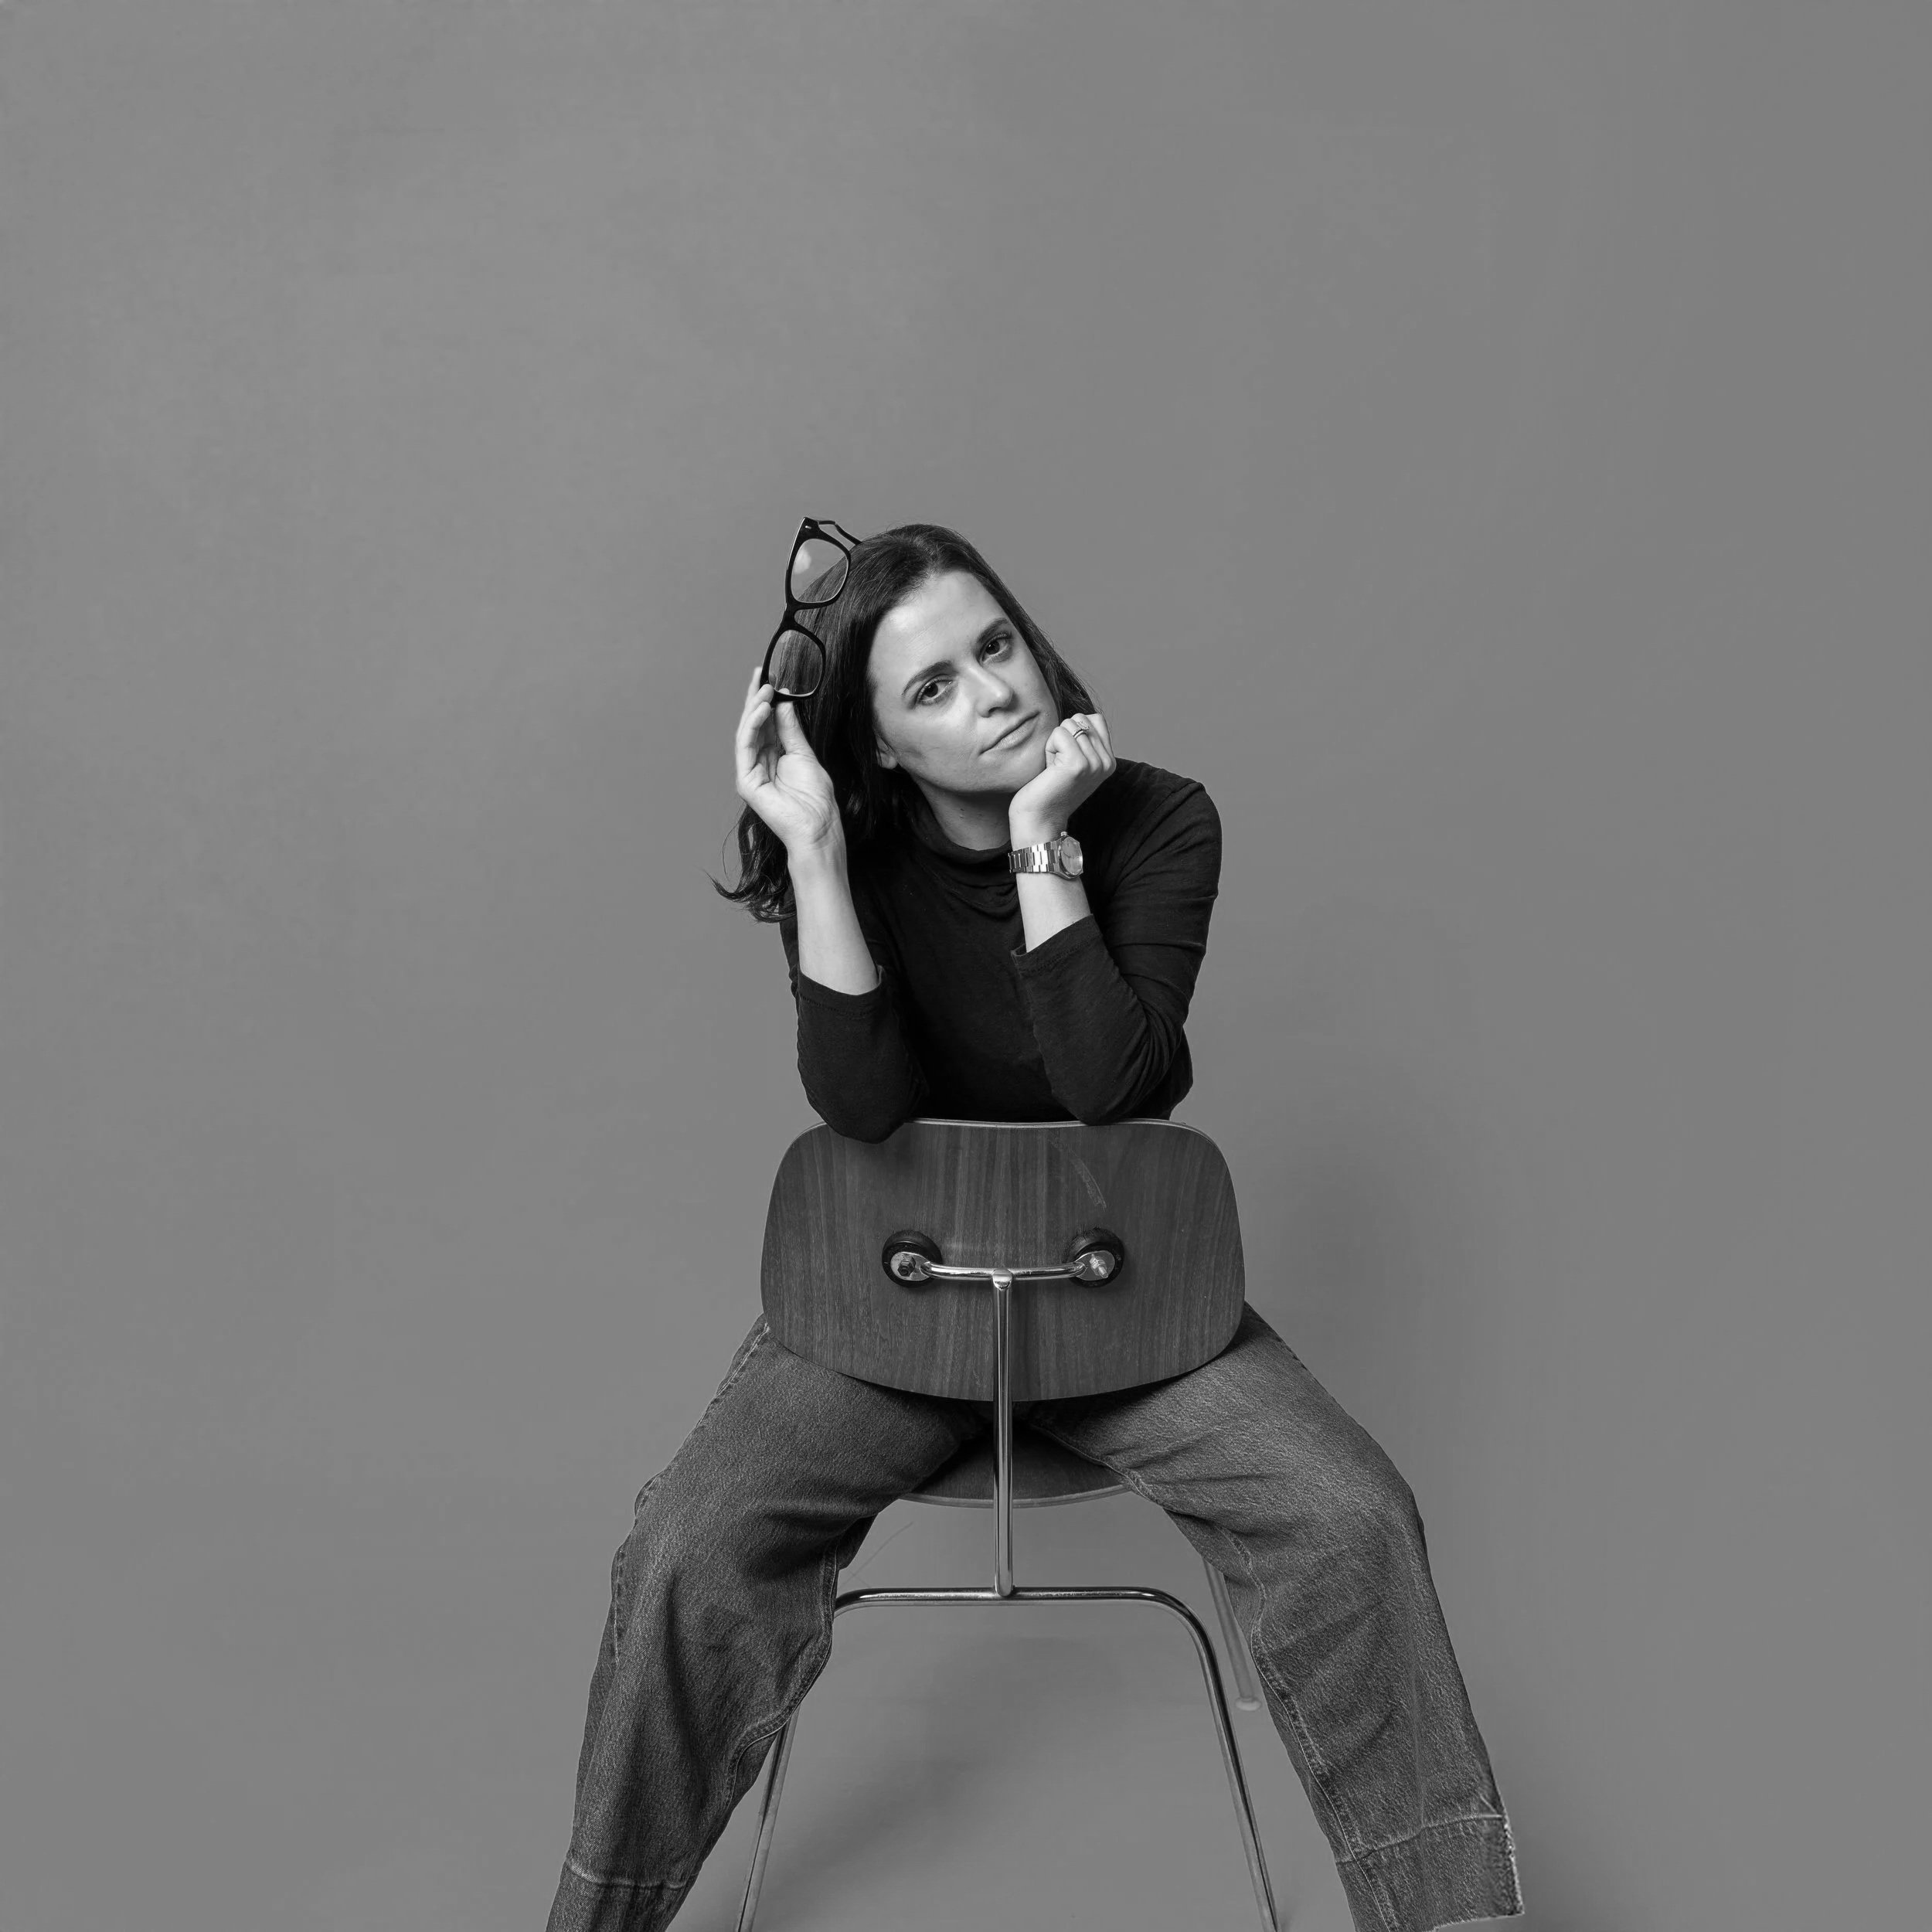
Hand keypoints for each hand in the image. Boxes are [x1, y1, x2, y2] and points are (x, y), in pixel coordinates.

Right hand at [734, 665, 841, 858]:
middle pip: (753, 724)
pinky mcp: (746, 781)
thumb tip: (783, 701)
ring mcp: (750, 771)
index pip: (766, 721)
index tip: (770, 675)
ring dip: (754, 708)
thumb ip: (791, 729)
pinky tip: (762, 710)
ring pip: (746, 732)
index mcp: (774, 754)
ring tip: (764, 689)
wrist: (818, 825)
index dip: (766, 699)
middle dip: (755, 698)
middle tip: (761, 674)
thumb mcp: (804, 753)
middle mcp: (759, 760)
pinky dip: (752, 727)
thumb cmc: (815, 796)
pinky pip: (745, 747)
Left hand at [1007, 710, 1114, 844]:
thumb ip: (1084, 741)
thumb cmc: (1048, 788)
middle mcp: (1107, 762)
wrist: (1039, 820)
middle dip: (1062, 737)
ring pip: (1068, 724)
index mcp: (1109, 760)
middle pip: (1080, 718)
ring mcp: (1094, 763)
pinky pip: (1059, 733)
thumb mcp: (1075, 762)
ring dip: (1054, 744)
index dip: (1073, 732)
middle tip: (1058, 766)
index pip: (1095, 718)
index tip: (1066, 759)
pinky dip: (1048, 748)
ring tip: (1054, 769)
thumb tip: (1080, 716)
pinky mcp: (1078, 764)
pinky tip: (1050, 769)